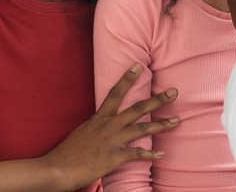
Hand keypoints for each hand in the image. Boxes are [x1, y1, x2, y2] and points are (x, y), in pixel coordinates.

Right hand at [42, 63, 178, 189]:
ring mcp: (113, 141)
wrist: (59, 169)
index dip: (127, 78)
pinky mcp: (115, 157)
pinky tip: (161, 153)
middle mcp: (109, 126)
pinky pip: (137, 154)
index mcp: (99, 118)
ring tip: (176, 121)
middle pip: (137, 109)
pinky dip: (150, 154)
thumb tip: (104, 120)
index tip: (138, 66)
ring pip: (142, 129)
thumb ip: (97, 124)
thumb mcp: (83, 130)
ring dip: (161, 125)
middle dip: (157, 100)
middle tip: (174, 92)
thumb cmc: (69, 151)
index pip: (115, 93)